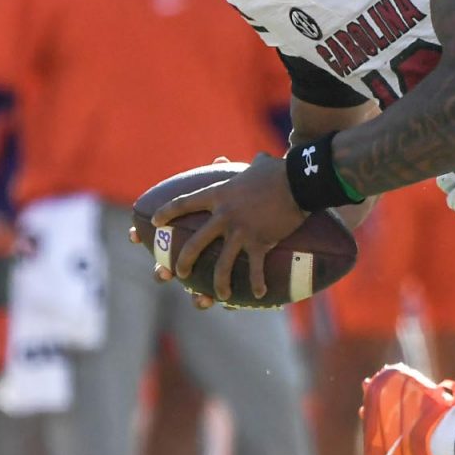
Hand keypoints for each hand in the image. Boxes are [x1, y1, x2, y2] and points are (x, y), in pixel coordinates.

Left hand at [148, 153, 304, 303]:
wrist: (299, 182)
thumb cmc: (280, 171)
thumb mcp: (258, 165)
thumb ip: (246, 164)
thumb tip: (248, 159)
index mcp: (218, 195)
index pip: (183, 203)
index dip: (166, 212)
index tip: (154, 221)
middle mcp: (224, 216)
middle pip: (194, 244)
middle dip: (182, 262)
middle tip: (177, 273)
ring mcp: (241, 232)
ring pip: (221, 265)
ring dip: (218, 284)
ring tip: (217, 296)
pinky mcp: (261, 242)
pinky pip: (255, 269)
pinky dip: (257, 283)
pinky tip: (259, 294)